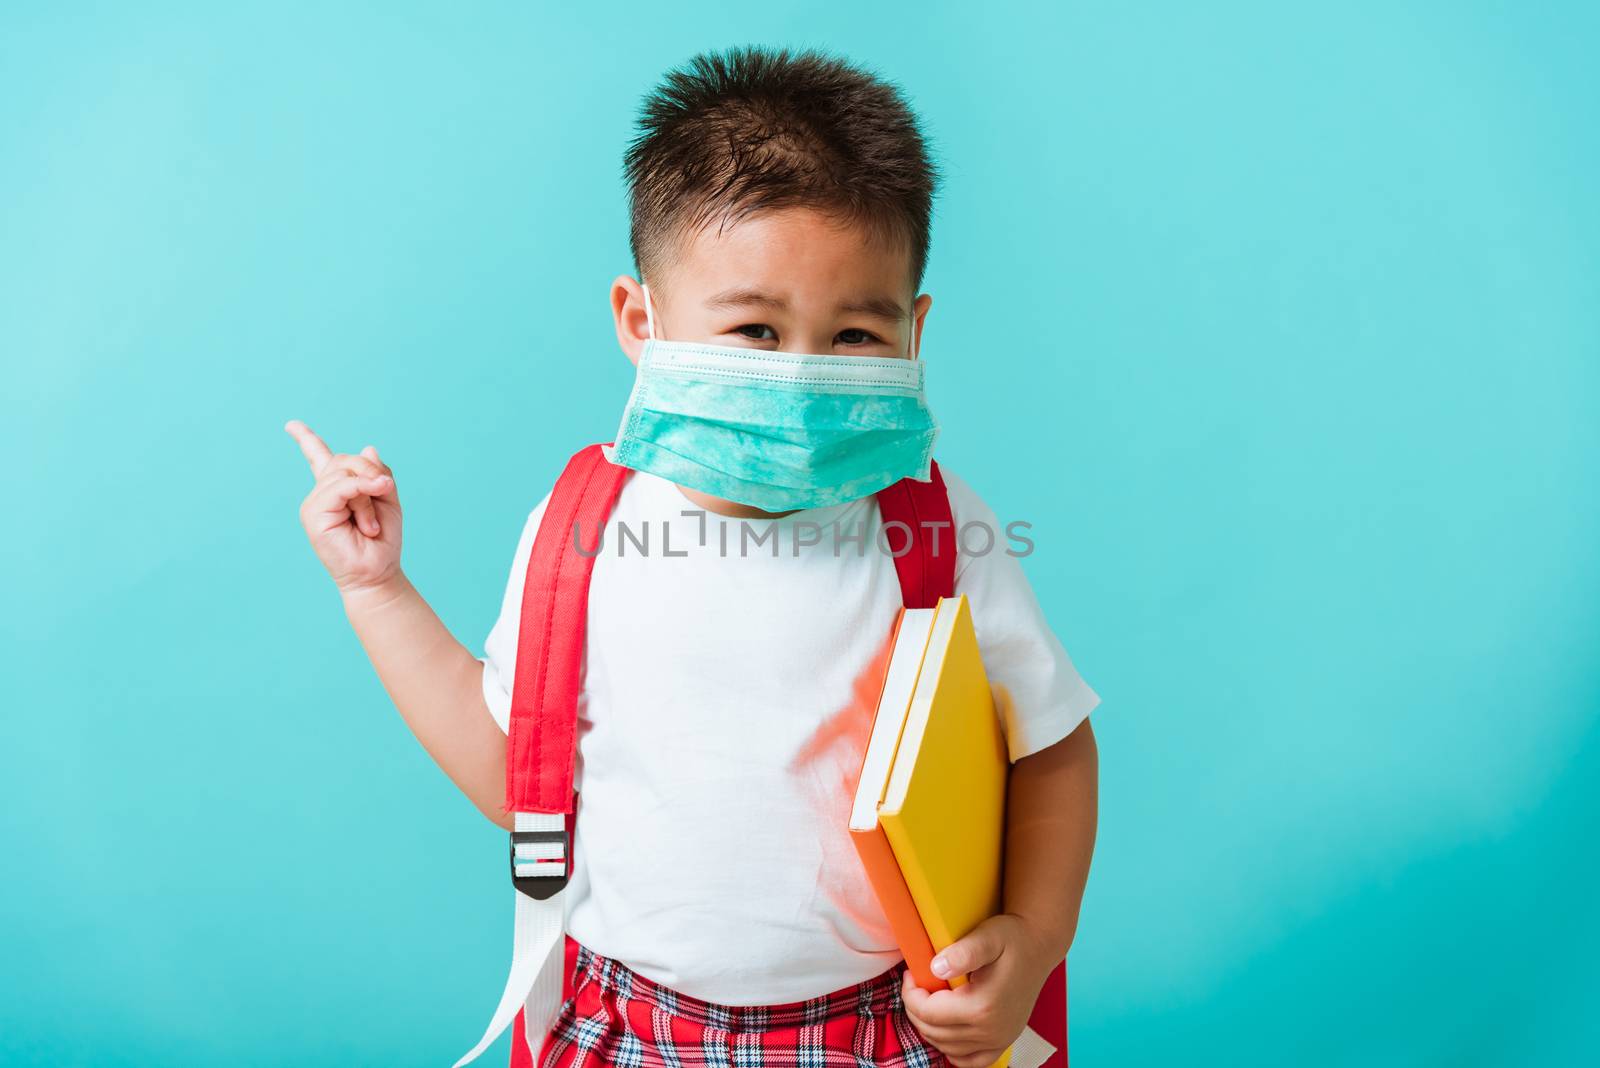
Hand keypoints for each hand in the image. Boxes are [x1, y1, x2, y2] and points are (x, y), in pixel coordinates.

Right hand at [285, 419, 402, 594]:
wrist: (377, 573)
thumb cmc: (382, 540)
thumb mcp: (388, 499)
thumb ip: (377, 473)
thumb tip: (367, 448)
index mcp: (337, 490)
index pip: (319, 458)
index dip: (306, 440)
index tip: (292, 425)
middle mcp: (321, 494)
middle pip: (344, 460)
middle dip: (371, 474)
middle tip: (384, 496)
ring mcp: (314, 504)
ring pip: (345, 474)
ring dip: (369, 495)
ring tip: (371, 525)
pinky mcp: (313, 515)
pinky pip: (341, 488)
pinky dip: (361, 495)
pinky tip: (369, 521)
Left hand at [901, 913, 1053, 1067]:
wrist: (1038, 947)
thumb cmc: (1012, 939)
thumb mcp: (988, 936)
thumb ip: (963, 952)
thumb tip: (936, 968)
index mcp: (983, 1007)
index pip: (928, 1013)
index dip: (911, 995)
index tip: (911, 974)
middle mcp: (991, 1031)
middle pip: (934, 1032)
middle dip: (916, 1009)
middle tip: (916, 985)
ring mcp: (999, 1040)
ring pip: (947, 1047)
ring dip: (930, 1027)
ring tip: (929, 1000)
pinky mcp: (1004, 1042)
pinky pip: (970, 1061)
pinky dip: (952, 1049)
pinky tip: (946, 1029)